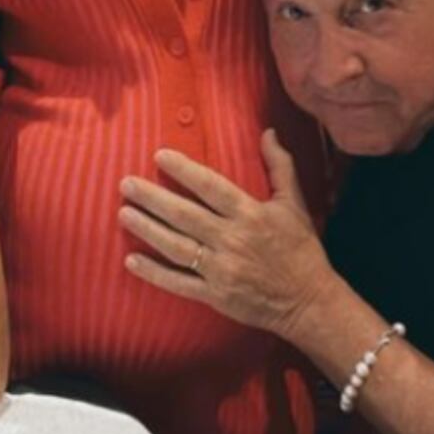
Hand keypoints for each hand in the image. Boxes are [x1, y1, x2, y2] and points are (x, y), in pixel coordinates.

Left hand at [119, 129, 336, 341]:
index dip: (184, 170)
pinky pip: (178, 283)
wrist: (310, 302)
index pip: (211, 186)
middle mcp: (233, 240)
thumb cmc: (301, 249)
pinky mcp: (215, 295)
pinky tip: (131, 259)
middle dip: (152, 198)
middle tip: (126, 184)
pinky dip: (154, 273)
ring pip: (176, 246)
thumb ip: (280, 166)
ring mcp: (221, 270)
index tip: (159, 155)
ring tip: (123, 213)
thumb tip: (269, 131)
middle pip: (184, 215)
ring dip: (147, 229)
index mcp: (251, 214)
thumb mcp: (294, 204)